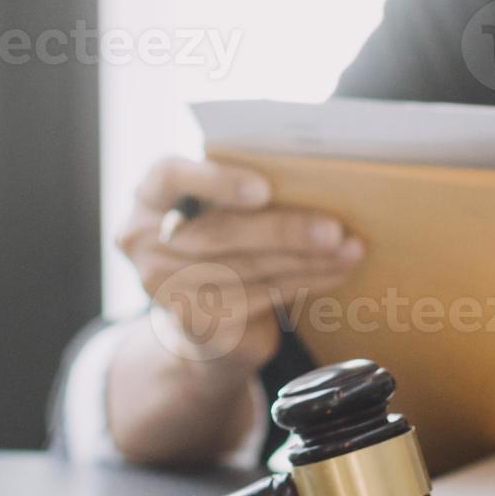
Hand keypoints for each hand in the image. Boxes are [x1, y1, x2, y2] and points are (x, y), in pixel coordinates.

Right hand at [117, 157, 364, 368]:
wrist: (205, 317)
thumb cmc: (224, 240)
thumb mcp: (222, 206)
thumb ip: (247, 190)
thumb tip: (318, 181)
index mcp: (150, 194)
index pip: (169, 175)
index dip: (216, 181)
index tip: (264, 188)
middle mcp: (144, 240)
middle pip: (220, 232)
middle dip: (284, 230)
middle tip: (335, 228)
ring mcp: (165, 286)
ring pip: (247, 267)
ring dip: (307, 259)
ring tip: (350, 248)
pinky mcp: (196, 320)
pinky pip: (260, 295)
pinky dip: (306, 281)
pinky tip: (338, 271)